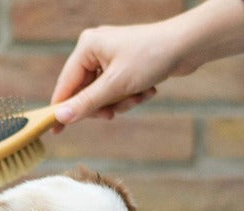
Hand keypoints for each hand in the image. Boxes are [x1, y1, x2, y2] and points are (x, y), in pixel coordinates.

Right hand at [50, 20, 181, 130]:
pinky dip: (131, 95)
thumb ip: (86, 103)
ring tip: (139, 95)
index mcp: (87, 47)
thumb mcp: (115, 85)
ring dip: (122, 102)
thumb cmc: (151, 57)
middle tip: (114, 113)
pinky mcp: (125, 65)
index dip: (62, 109)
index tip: (55, 132)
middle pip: (86, 92)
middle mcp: (95, 49)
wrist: (188, 46)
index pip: (66, 84)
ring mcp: (110, 57)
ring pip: (104, 95)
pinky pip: (118, 90)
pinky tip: (147, 90)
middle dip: (105, 105)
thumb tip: (61, 117)